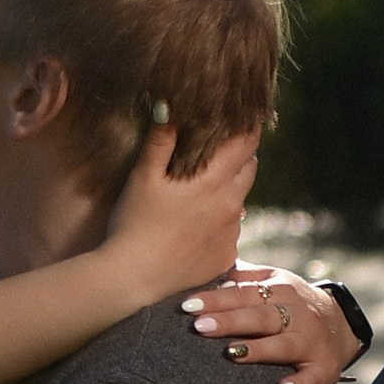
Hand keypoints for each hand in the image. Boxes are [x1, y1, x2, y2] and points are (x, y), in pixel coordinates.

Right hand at [99, 122, 259, 298]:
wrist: (133, 277)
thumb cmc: (134, 223)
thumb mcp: (143, 176)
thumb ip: (160, 140)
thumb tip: (168, 106)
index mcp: (214, 181)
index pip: (247, 143)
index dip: (248, 127)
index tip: (243, 118)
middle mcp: (232, 206)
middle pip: (250, 169)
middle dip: (239, 158)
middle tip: (215, 154)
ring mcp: (231, 234)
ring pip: (239, 201)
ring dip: (226, 193)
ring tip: (196, 196)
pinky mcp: (225, 256)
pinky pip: (230, 232)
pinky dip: (218, 224)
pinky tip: (192, 229)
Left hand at [179, 266, 366, 383]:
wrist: (343, 323)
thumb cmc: (291, 303)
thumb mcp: (273, 281)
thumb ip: (242, 278)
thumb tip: (205, 269)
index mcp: (280, 290)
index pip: (244, 294)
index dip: (216, 299)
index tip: (187, 305)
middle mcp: (296, 314)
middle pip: (260, 317)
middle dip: (230, 321)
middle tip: (199, 326)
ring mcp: (311, 341)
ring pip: (283, 345)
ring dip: (258, 350)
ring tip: (231, 353)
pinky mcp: (325, 367)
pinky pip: (313, 377)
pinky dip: (300, 383)